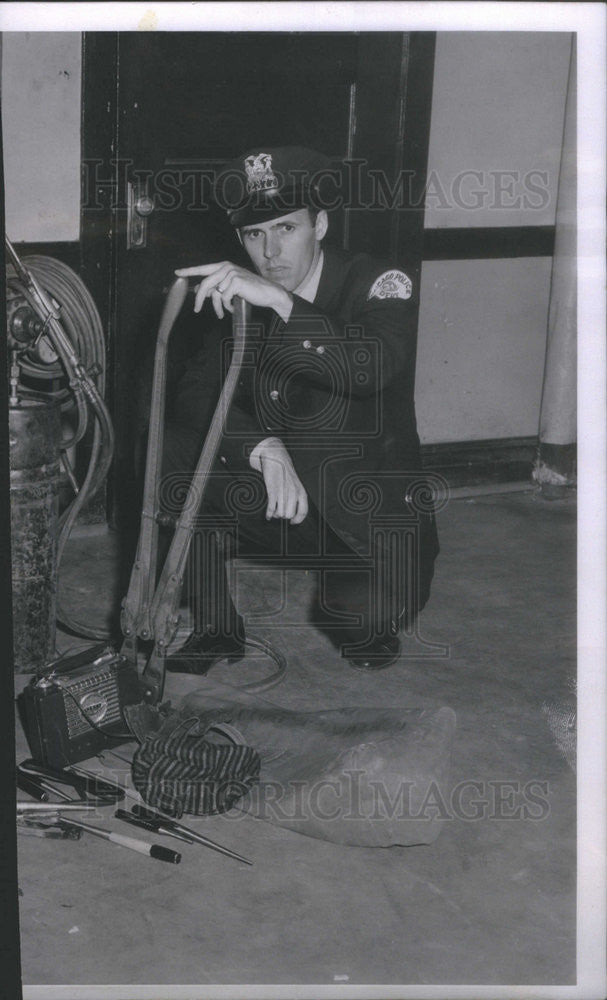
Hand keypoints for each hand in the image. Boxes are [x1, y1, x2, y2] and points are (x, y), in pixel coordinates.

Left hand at [175, 262, 292, 320]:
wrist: (268, 293)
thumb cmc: (250, 291)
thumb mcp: (230, 287)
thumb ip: (216, 286)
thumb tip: (199, 291)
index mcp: (223, 266)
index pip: (203, 268)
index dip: (189, 271)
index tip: (177, 272)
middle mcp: (226, 267)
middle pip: (205, 284)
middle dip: (199, 299)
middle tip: (196, 310)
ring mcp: (231, 273)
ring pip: (215, 294)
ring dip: (218, 307)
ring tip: (223, 313)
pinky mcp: (236, 281)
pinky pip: (224, 298)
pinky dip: (228, 306)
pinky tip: (233, 308)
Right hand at [252, 437, 307, 524]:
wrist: (276, 459)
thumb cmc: (286, 474)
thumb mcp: (296, 485)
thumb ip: (297, 498)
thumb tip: (293, 515)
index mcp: (301, 492)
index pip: (302, 512)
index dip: (297, 520)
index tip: (292, 523)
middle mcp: (294, 493)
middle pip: (289, 515)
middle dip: (283, 515)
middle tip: (279, 512)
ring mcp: (283, 492)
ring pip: (280, 513)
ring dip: (275, 514)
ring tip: (273, 511)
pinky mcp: (272, 490)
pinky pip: (271, 508)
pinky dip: (268, 514)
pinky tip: (267, 515)